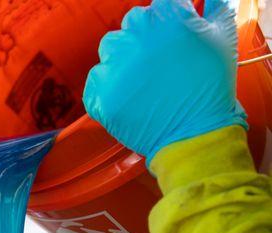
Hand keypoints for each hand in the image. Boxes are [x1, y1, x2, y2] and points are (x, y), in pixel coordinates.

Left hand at [83, 0, 246, 165]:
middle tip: (159, 67)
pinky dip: (108, 90)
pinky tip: (129, 100)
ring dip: (122, 62)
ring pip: (110, 51)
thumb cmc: (211, 89)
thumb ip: (212, 10)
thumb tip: (206, 1)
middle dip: (143, 42)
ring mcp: (115, 65)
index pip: (158, 8)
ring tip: (143, 84)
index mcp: (165, 17)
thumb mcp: (222, 39)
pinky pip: (96, 83)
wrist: (195, 134)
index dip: (166, 26)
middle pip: (131, 27)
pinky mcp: (101, 92)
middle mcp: (136, 36)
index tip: (170, 41)